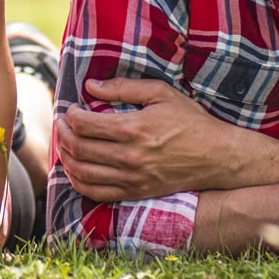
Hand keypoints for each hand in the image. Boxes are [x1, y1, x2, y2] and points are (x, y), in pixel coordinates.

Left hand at [55, 77, 219, 201]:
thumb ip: (124, 87)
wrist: (216, 157)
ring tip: (65, 144)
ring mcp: (131, 178)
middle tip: (62, 123)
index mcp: (133, 128)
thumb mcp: (162, 93)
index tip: (71, 109)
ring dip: (65, 157)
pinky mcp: (134, 193)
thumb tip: (91, 86)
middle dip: (63, 134)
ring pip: (82, 172)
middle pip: (78, 148)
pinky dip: (78, 181)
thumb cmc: (190, 121)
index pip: (85, 124)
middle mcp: (129, 157)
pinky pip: (95, 192)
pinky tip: (75, 169)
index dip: (71, 115)